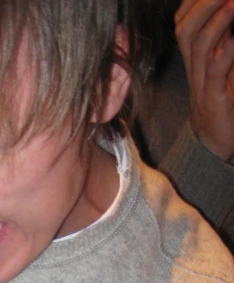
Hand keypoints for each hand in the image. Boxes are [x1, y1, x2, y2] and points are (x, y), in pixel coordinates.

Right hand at [176, 0, 233, 160]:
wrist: (217, 141)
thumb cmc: (224, 101)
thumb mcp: (222, 66)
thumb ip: (224, 42)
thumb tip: (229, 11)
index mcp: (194, 58)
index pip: (182, 23)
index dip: (192, 3)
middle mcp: (194, 68)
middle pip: (185, 30)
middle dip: (202, 4)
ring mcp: (201, 83)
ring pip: (198, 46)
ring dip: (216, 21)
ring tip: (232, 3)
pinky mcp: (213, 97)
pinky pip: (215, 70)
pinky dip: (225, 51)